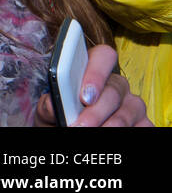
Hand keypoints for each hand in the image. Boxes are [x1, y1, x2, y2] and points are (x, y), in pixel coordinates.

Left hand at [34, 44, 152, 126]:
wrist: (69, 132)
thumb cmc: (59, 118)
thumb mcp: (49, 111)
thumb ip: (48, 105)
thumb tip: (52, 105)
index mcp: (91, 71)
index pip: (102, 56)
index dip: (95, 73)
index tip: (84, 96)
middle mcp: (116, 85)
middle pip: (114, 90)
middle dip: (96, 110)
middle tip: (80, 125)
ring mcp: (132, 104)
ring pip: (129, 110)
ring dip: (110, 125)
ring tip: (90, 135)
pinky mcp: (143, 122)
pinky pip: (143, 126)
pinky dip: (127, 131)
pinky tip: (109, 136)